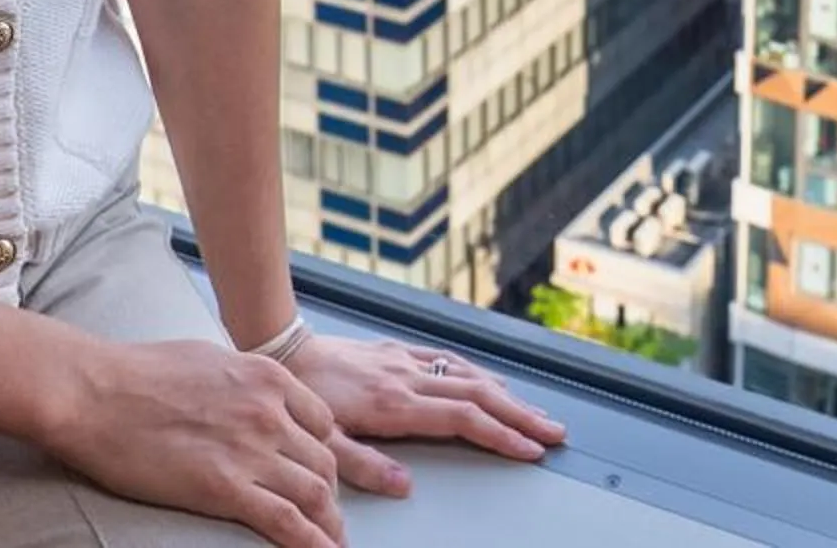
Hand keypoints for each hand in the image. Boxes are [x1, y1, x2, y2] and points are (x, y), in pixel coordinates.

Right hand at [41, 335, 355, 547]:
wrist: (95, 392)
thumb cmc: (138, 373)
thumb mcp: (209, 359)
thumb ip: (241, 381)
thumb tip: (248, 396)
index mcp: (267, 377)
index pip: (323, 422)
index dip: (326, 453)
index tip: (320, 473)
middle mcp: (269, 411)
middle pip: (324, 461)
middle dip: (330, 493)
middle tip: (327, 516)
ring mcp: (250, 450)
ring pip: (314, 494)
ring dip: (329, 525)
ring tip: (331, 543)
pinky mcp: (225, 488)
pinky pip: (286, 522)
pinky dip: (312, 543)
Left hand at [280, 333, 568, 495]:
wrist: (282, 350)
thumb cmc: (302, 397)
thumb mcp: (325, 442)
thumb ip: (365, 465)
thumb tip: (405, 487)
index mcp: (395, 404)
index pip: (463, 420)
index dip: (502, 435)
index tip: (530, 449)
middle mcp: (407, 378)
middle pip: (479, 395)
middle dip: (521, 416)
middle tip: (554, 433)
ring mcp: (405, 362)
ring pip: (469, 375)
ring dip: (508, 394)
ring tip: (535, 413)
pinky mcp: (396, 351)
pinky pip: (448, 360)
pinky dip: (478, 372)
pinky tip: (491, 380)